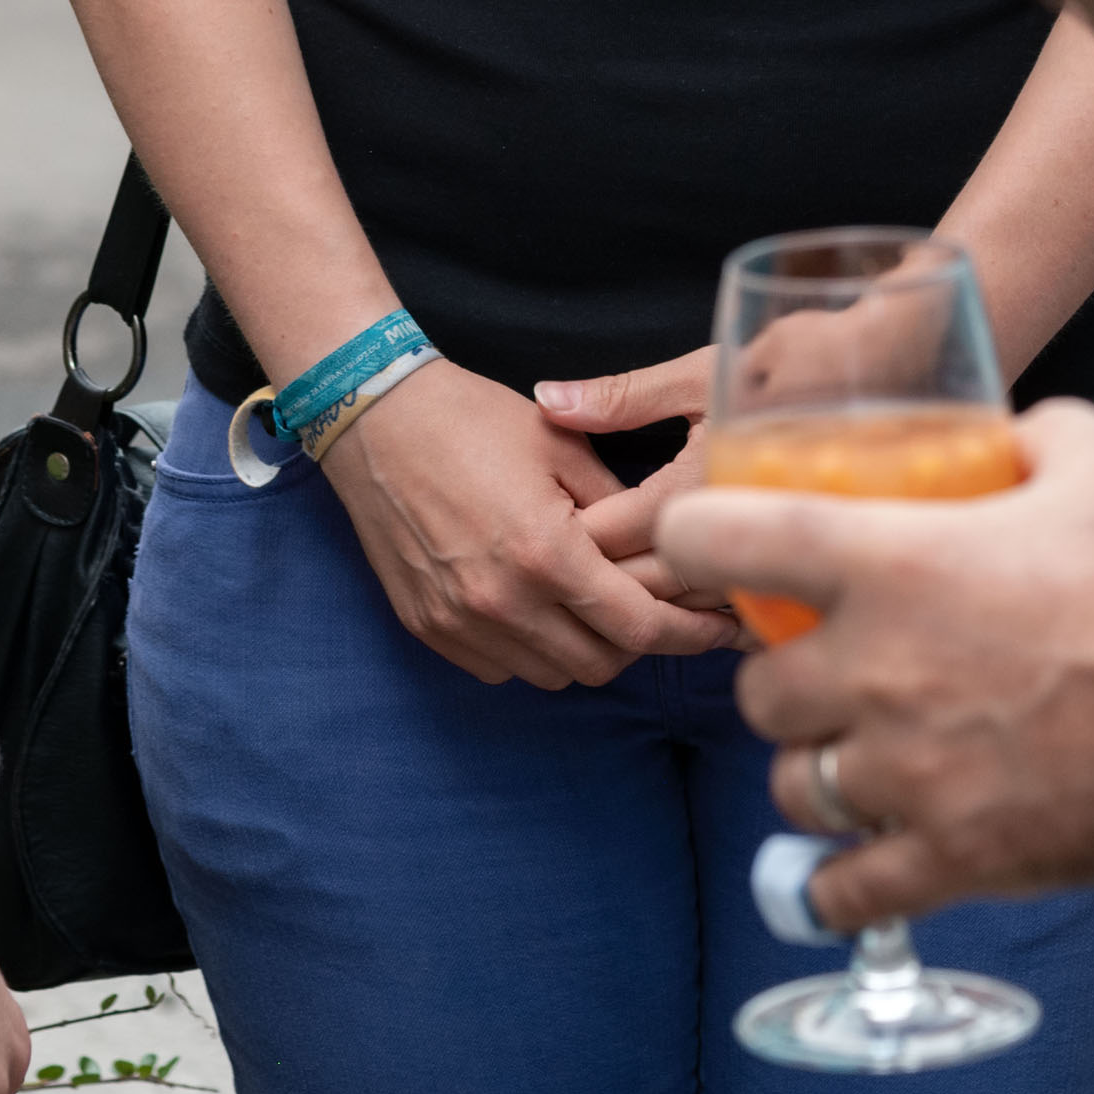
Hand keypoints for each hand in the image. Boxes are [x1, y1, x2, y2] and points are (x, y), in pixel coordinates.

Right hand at [315, 353, 736, 687]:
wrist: (372, 418)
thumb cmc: (470, 419)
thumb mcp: (564, 446)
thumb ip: (619, 509)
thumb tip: (661, 549)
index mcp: (547, 553)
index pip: (640, 627)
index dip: (691, 636)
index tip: (721, 631)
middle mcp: (503, 601)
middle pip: (600, 665)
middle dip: (637, 643)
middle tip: (653, 607)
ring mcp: (460, 622)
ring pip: (551, 675)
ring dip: (583, 649)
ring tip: (593, 605)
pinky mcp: (428, 628)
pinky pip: (500, 668)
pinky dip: (530, 651)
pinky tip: (538, 607)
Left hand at [657, 403, 1093, 930]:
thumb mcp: (1092, 452)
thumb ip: (1016, 439)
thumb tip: (994, 440)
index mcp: (892, 562)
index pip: (723, 542)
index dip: (697, 538)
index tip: (705, 545)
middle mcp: (880, 670)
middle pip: (757, 690)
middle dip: (787, 678)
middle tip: (836, 667)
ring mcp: (914, 776)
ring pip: (796, 789)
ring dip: (819, 770)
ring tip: (865, 759)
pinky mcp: (959, 859)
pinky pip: (847, 893)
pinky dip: (841, 884)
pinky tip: (860, 866)